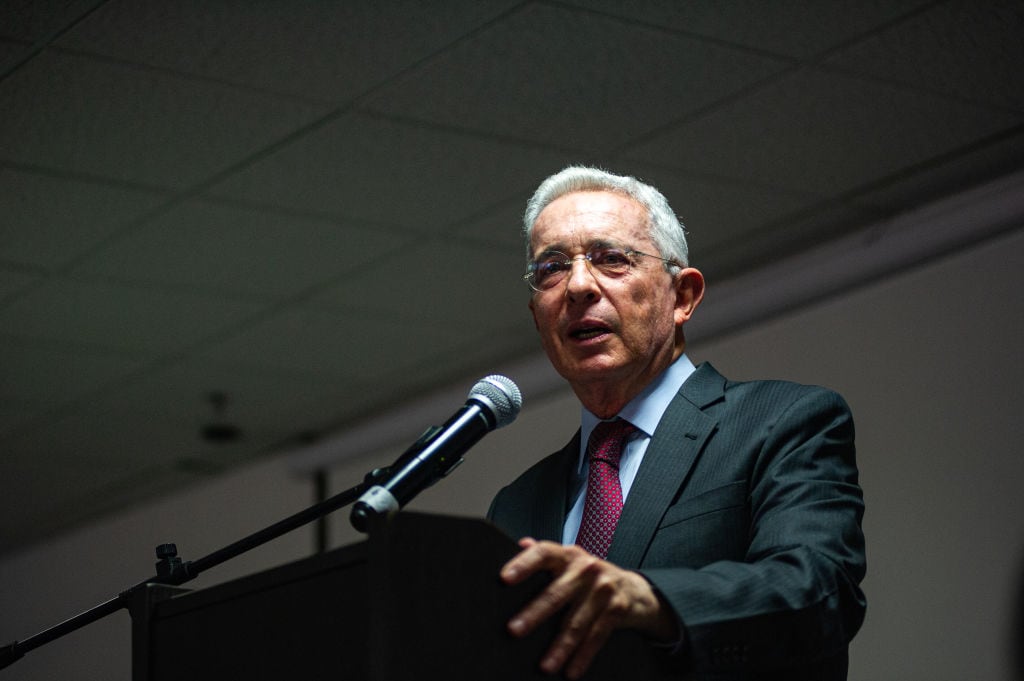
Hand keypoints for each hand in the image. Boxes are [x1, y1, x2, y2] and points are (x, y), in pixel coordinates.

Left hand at [501, 538, 677, 678]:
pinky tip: (570, 671)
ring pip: (576, 622)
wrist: (634, 589)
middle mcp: (586, 568)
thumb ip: (547, 555)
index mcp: (568, 555)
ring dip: (560, 647)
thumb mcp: (570, 561)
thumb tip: (522, 543)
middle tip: (514, 630)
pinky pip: (596, 636)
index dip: (523, 564)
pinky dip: (583, 657)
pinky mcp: (616, 609)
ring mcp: (603, 589)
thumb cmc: (590, 577)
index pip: (543, 553)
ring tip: (545, 665)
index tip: (504, 578)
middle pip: (556, 593)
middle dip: (534, 614)